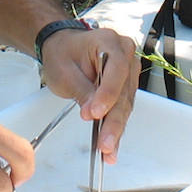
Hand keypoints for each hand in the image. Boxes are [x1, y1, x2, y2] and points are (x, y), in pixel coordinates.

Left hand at [39, 27, 139, 162]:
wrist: (63, 48)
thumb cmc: (63, 53)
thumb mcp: (64, 71)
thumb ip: (81, 90)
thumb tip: (93, 113)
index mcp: (109, 41)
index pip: (116, 69)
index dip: (107, 93)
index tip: (95, 113)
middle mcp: (125, 55)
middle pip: (124, 91)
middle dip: (113, 120)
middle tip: (105, 142)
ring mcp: (129, 72)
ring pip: (125, 104)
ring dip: (116, 129)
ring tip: (108, 149)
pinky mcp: (126, 87)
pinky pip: (122, 108)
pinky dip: (115, 127)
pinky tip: (112, 146)